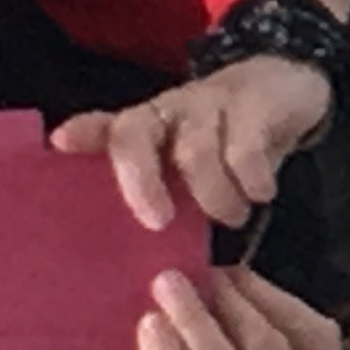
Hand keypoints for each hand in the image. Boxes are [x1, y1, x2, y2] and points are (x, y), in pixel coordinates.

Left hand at [54, 54, 329, 230]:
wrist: (288, 83)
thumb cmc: (225, 140)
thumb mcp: (190, 165)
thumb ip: (165, 197)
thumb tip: (136, 266)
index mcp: (146, 128)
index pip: (107, 127)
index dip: (84, 134)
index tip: (61, 143)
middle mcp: (169, 111)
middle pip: (135, 134)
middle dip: (139, 180)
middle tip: (157, 222)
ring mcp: (210, 103)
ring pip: (194, 151)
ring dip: (213, 195)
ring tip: (232, 219)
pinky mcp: (254, 105)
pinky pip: (246, 149)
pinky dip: (252, 181)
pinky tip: (261, 195)